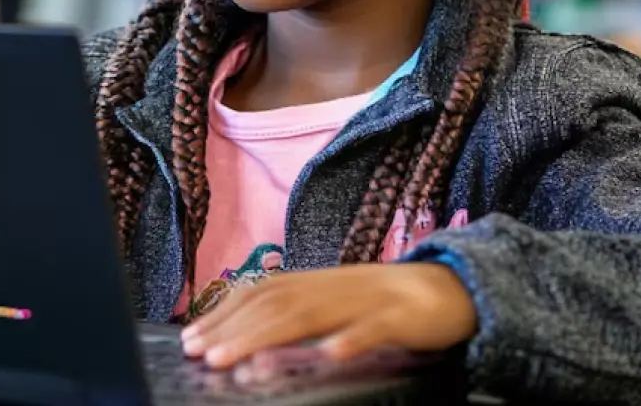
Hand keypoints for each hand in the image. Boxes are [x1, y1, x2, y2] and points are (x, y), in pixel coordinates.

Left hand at [180, 263, 476, 369]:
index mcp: (315, 283)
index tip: (191, 337)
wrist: (450, 289)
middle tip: (199, 352)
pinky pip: (373, 328)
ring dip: (269, 335)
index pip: (260, 294)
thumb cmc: (385, 304)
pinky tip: (330, 354)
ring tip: (235, 358)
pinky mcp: (401, 318)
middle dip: (233, 328)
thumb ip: (298, 317)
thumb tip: (249, 340)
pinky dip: (351, 339)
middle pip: (275, 304)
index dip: (223, 313)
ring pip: (312, 314)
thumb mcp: (335, 305)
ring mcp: (365, 300)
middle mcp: (332, 286)